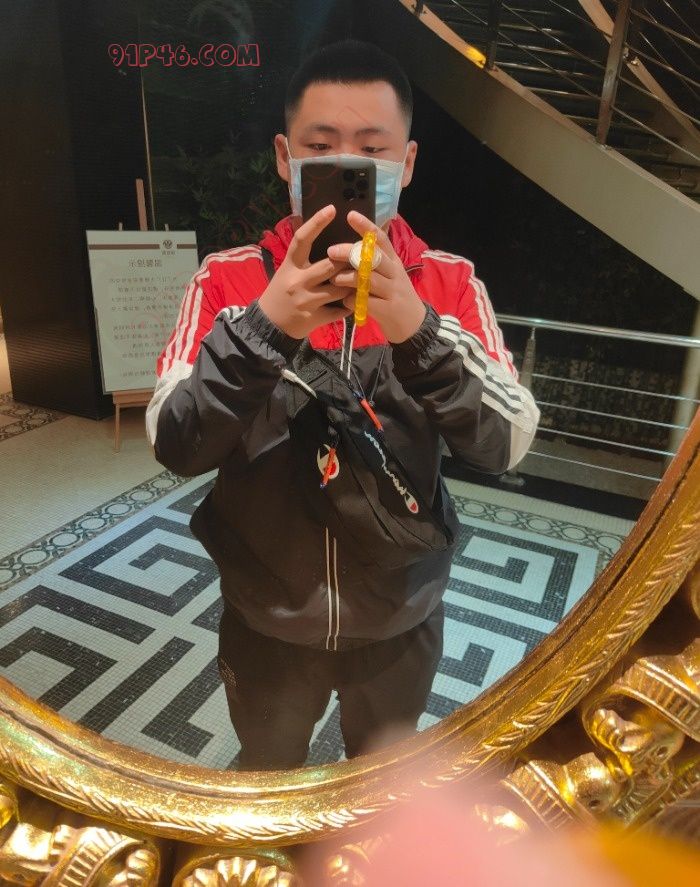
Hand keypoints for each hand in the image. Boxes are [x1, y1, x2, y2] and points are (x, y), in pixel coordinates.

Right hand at [258, 205, 353, 338]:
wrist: (269, 324)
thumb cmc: (281, 292)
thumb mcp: (287, 270)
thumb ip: (303, 257)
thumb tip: (322, 232)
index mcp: (290, 265)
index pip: (302, 239)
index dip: (316, 223)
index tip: (331, 209)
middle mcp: (297, 281)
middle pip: (330, 266)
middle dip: (348, 261)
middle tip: (362, 256)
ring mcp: (306, 301)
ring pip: (339, 288)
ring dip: (353, 283)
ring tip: (363, 278)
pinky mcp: (314, 318)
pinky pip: (340, 310)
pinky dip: (350, 304)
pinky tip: (356, 300)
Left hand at [326, 210, 426, 343]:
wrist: (413, 325)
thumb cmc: (394, 296)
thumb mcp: (390, 275)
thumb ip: (374, 262)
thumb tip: (350, 247)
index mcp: (393, 261)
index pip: (381, 239)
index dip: (366, 227)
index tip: (350, 215)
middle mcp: (394, 273)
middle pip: (373, 258)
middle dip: (350, 253)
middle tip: (331, 251)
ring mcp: (393, 291)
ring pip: (370, 279)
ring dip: (349, 277)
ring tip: (334, 279)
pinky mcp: (389, 310)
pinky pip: (367, 302)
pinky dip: (353, 300)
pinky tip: (345, 301)